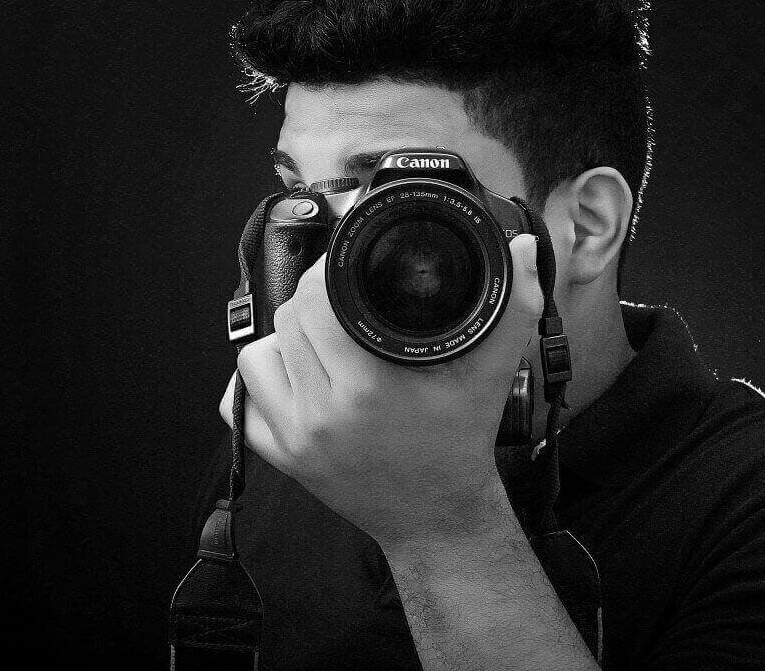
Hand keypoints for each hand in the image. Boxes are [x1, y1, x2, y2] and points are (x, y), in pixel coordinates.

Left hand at [220, 234, 542, 547]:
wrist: (438, 517)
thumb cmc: (461, 443)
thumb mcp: (493, 372)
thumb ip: (515, 305)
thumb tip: (523, 248)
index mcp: (368, 386)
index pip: (319, 300)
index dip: (332, 271)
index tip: (350, 267)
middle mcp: (322, 412)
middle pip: (289, 319)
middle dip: (314, 300)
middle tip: (344, 300)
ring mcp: (295, 437)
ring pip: (258, 354)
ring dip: (285, 337)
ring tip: (322, 338)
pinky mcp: (281, 456)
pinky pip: (241, 402)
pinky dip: (264, 382)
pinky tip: (294, 374)